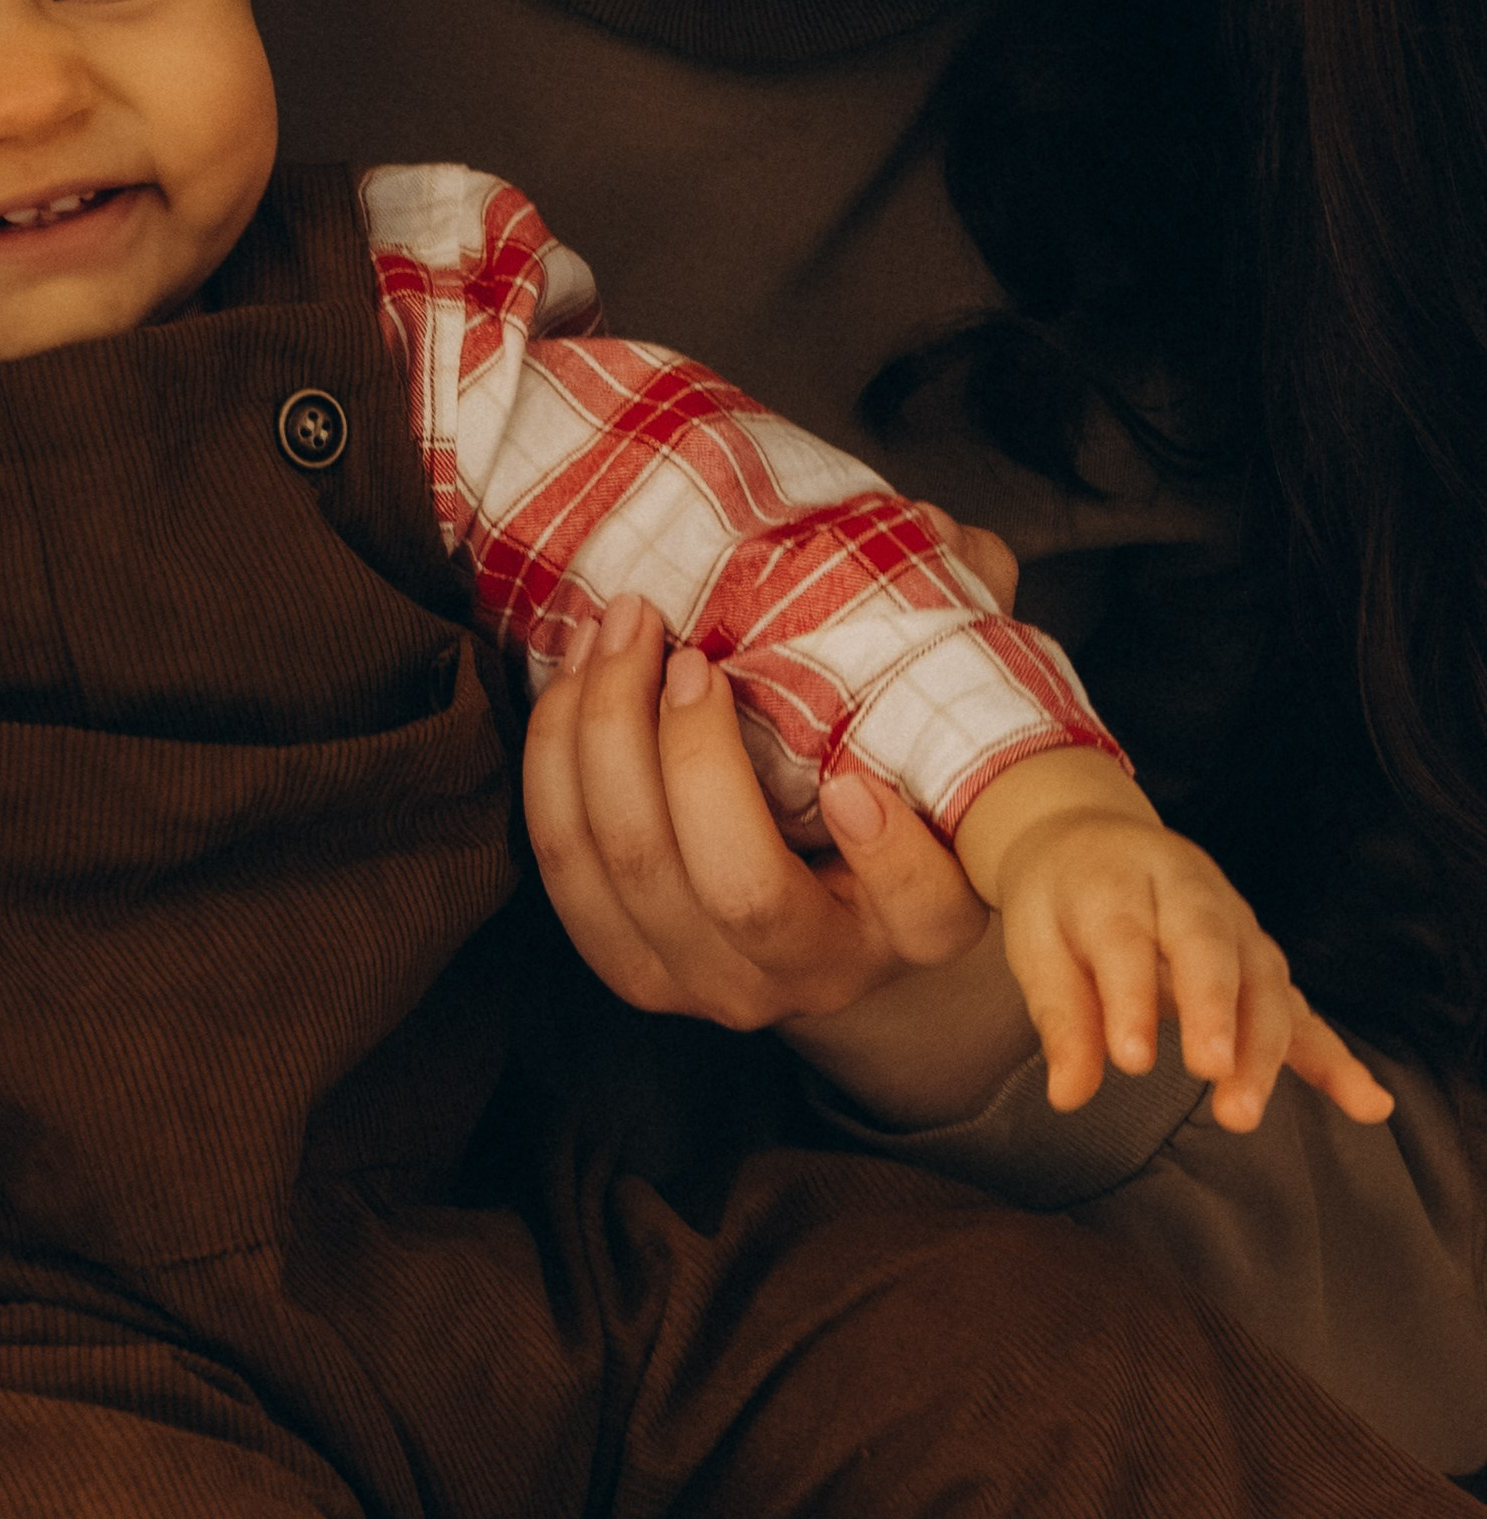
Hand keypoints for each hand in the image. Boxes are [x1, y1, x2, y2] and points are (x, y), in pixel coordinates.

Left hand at [522, 590, 992, 1029]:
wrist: (812, 877)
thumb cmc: (882, 766)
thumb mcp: (941, 713)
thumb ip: (961, 627)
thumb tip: (942, 535)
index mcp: (921, 922)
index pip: (924, 909)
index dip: (891, 855)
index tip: (856, 782)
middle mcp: (817, 975)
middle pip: (736, 886)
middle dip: (689, 750)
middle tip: (680, 647)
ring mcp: (710, 983)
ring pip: (630, 866)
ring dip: (604, 732)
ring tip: (618, 631)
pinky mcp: (625, 961)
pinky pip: (563, 863)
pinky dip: (557, 760)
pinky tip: (576, 678)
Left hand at [959, 751, 1394, 1134]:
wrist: (1097, 839)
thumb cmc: (1062, 900)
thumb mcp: (1036, 942)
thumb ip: (1059, 1016)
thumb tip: (1068, 1094)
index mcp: (1118, 879)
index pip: (1127, 938)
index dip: (1131, 1000)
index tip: (1131, 1060)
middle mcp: (1188, 892)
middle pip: (1209, 948)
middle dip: (1215, 1010)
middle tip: (1211, 1070)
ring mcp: (1236, 924)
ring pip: (1261, 981)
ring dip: (1261, 1048)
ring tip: (1241, 1111)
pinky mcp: (1263, 961)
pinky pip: (1302, 1010)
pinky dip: (1333, 1057)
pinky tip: (1368, 1103)